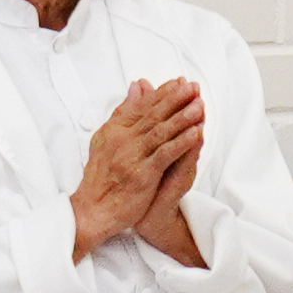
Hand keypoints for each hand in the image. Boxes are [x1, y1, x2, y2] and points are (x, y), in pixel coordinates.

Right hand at [68, 79, 204, 259]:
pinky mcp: (143, 174)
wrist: (93, 210)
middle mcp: (123, 140)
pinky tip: (196, 133)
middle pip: (154, 115)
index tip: (179, 82)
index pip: (142, 106)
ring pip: (161, 131)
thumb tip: (136, 87)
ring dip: (182, 117)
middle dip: (175, 99)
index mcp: (115, 130)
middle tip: (193, 87)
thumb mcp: (106, 138)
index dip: (162, 93)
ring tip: (199, 106)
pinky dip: (182, 143)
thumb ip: (123, 112)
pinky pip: (165, 155)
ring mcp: (133, 157)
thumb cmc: (100, 178)